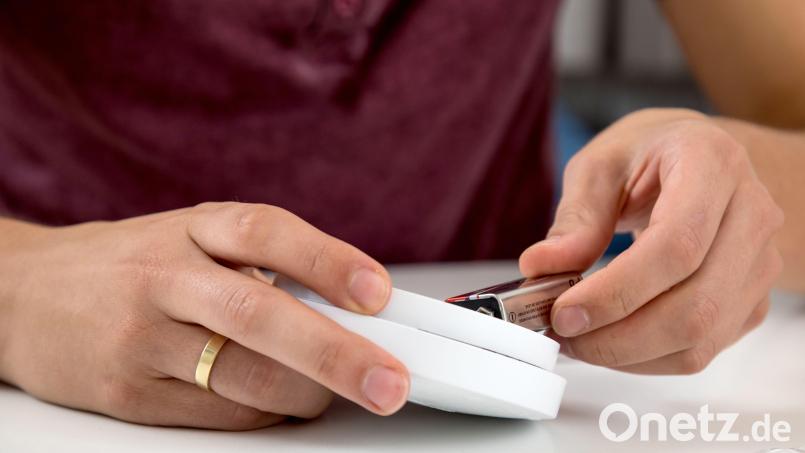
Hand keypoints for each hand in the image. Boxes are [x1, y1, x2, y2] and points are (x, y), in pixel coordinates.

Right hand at [0, 202, 407, 428]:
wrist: (23, 294)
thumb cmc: (129, 266)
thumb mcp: (189, 240)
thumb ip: (260, 265)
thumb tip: (348, 310)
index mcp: (191, 230)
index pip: (265, 232)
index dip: (327, 260)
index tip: (377, 292)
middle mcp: (164, 277)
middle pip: (257, 312)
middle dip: (335, 352)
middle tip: (388, 381)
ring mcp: (141, 337)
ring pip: (241, 375)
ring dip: (305, 391)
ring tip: (335, 392)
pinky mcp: (126, 391)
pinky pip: (214, 415)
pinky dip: (263, 412)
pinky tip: (278, 401)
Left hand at [519, 109, 783, 373]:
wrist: (704, 159)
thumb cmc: (650, 155)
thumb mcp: (600, 165)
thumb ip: (575, 217)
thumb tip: (541, 268)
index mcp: (712, 164)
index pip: (677, 245)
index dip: (618, 291)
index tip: (564, 312)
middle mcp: (751, 214)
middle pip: (694, 304)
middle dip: (617, 336)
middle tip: (561, 333)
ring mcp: (759, 262)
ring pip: (701, 336)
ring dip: (628, 354)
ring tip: (578, 340)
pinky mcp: (751, 300)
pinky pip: (703, 348)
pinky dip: (648, 360)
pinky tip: (609, 340)